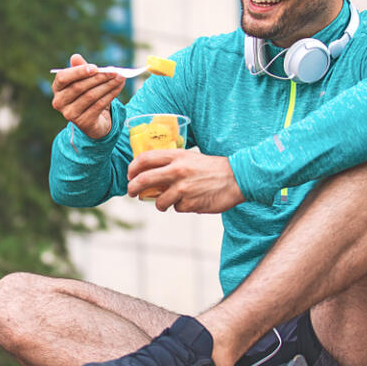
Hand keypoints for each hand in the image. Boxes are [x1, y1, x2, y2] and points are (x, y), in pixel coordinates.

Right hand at [51, 53, 125, 138]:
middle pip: (79, 87)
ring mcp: (70, 114)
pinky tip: (118, 87)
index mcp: (57, 88)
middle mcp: (59, 102)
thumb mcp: (84, 80)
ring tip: (120, 78)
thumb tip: (75, 57)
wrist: (94, 120)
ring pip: (91, 96)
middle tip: (114, 71)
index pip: (63, 78)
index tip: (95, 67)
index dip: (78, 72)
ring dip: (108, 85)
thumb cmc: (87, 94)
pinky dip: (111, 95)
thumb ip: (80, 68)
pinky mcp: (83, 122)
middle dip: (98, 78)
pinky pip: (98, 105)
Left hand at [127, 149, 244, 212]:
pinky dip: (180, 207)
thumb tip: (149, 173)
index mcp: (176, 156)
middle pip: (144, 180)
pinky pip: (176, 208)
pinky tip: (190, 200)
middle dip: (133, 188)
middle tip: (131, 192)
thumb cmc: (211, 168)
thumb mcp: (190, 158)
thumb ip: (171, 163)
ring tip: (168, 201)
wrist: (236, 178)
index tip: (130, 175)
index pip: (144, 159)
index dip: (132, 168)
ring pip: (158, 201)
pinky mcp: (190, 203)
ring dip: (160, 203)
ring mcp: (183, 188)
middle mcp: (177, 171)